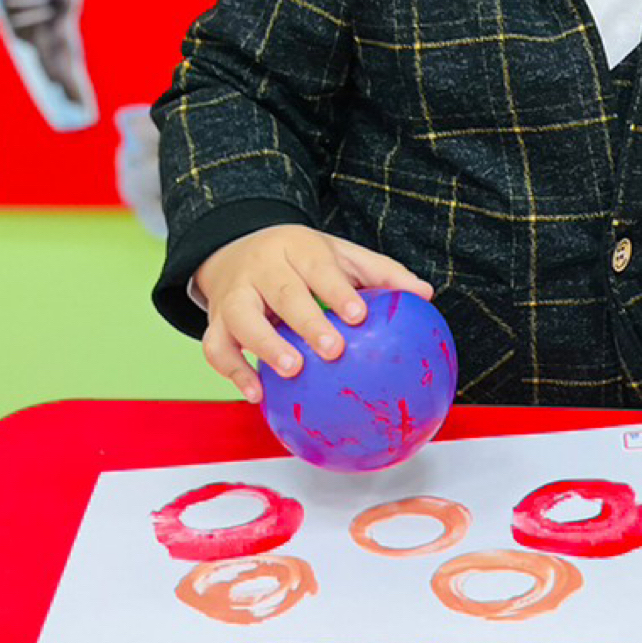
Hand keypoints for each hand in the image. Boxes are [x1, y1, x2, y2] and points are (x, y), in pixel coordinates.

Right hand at [192, 225, 433, 401]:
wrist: (233, 249)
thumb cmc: (301, 259)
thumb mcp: (339, 255)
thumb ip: (380, 273)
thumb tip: (425, 295)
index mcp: (296, 247)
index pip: (317, 266)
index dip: (337, 290)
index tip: (359, 315)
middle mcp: (261, 268)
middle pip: (282, 292)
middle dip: (307, 321)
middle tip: (333, 349)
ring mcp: (234, 294)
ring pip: (241, 318)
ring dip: (265, 345)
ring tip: (292, 370)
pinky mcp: (216, 321)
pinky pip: (215, 347)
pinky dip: (234, 371)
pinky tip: (257, 395)